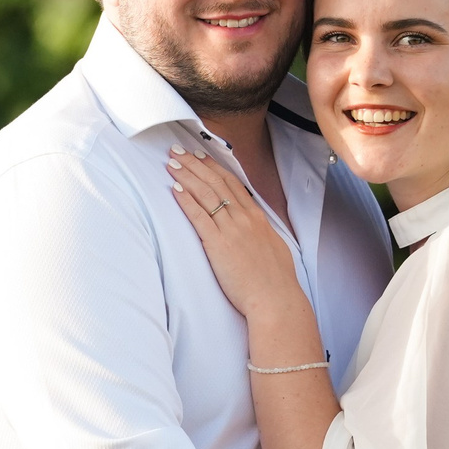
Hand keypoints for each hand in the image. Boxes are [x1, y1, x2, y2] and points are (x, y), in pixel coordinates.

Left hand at [167, 150, 302, 325]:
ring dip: (186, 176)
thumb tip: (256, 226)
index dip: (214, 167)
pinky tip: (175, 188)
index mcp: (257, 217)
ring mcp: (231, 229)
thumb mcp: (273, 246)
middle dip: (195, 164)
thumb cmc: (276, 280)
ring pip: (206, 193)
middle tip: (178, 150)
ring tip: (171, 163)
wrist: (276, 298)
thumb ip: (261, 232)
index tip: (200, 156)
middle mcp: (244, 218)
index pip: (232, 183)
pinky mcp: (218, 244)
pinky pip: (199, 216)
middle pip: (216, 182)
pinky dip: (186, 200)